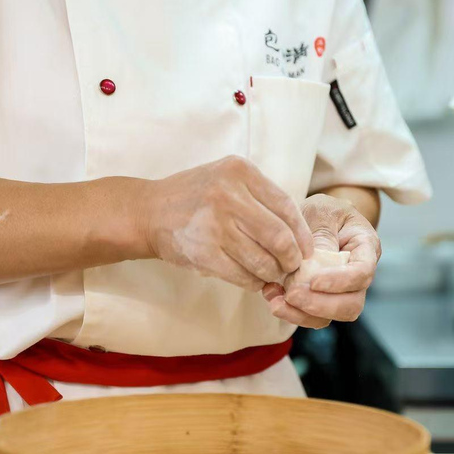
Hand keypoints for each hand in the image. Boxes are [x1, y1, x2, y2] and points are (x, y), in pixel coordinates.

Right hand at [144, 156, 313, 289]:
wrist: (148, 212)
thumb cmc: (195, 196)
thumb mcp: (226, 178)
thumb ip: (260, 196)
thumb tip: (300, 232)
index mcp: (240, 171)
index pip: (286, 206)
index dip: (302, 233)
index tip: (306, 248)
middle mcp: (228, 194)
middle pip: (279, 237)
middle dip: (292, 258)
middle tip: (292, 266)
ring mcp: (215, 224)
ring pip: (263, 260)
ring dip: (273, 273)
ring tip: (272, 274)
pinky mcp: (204, 252)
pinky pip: (242, 275)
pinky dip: (254, 282)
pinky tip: (253, 280)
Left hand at [262, 193, 380, 327]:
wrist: (313, 218)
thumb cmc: (322, 210)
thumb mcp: (321, 211)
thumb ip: (322, 235)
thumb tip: (315, 263)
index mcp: (365, 247)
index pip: (362, 273)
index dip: (340, 282)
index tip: (313, 282)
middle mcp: (358, 275)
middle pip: (351, 304)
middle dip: (320, 304)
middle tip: (291, 294)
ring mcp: (340, 291)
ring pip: (331, 316)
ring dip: (301, 314)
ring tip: (275, 300)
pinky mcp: (320, 299)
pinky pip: (310, 316)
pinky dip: (290, 311)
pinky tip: (271, 294)